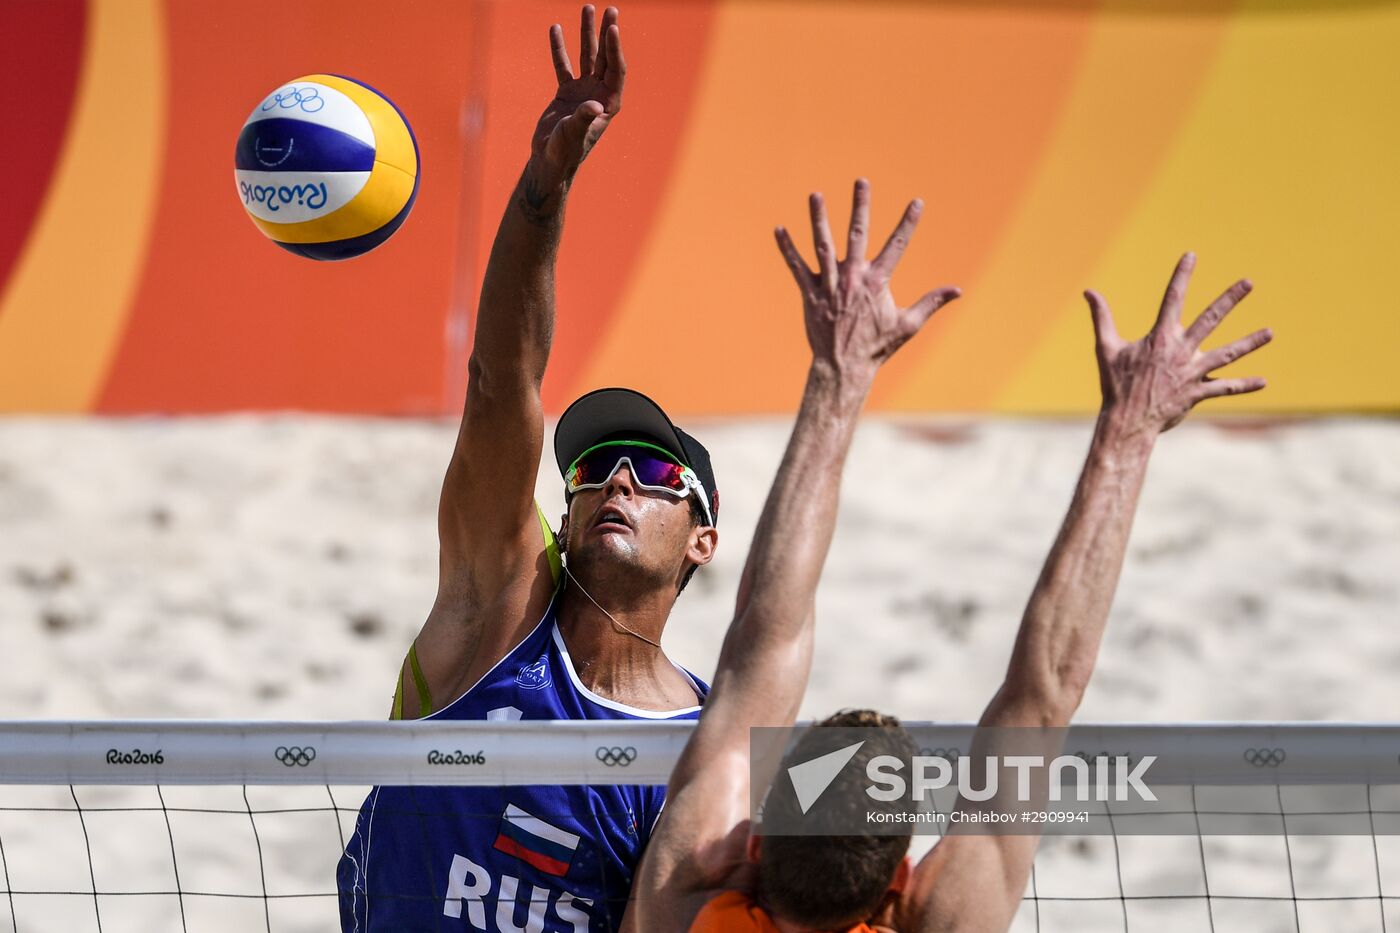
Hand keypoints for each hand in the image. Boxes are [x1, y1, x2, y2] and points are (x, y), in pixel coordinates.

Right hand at [529, 5, 625, 193]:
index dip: (615, 48)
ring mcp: (583, 91)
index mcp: (608, 103)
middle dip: (607, 33)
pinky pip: (563, 65)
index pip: (615, 69)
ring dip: (587, 33)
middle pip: (605, 57)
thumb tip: (594, 106)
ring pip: (587, 56)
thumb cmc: (565, 152)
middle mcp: (599, 94)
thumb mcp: (574, 135)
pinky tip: (556, 28)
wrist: (549, 160)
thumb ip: (583, 119)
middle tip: (611, 9)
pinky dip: (559, 48)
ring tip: (588, 8)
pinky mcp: (566, 93)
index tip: (613, 27)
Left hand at [775, 179, 959, 385]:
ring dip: (819, 219)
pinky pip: (796, 268)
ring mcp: (829, 285)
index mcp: (877, 283)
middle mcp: (852, 278)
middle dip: (860, 206)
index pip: (896, 246)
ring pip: (822, 245)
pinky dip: (787, 249)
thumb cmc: (877, 347)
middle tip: (861, 181)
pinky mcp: (809, 295)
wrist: (844, 367)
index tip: (917, 202)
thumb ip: (931, 303)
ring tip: (816, 195)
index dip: (908, 223)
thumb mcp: (907, 325)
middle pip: (857, 235)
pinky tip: (779, 229)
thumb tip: (959, 290)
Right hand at [1086, 252, 1271, 434]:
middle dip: (1230, 299)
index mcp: (1160, 337)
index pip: (1173, 298)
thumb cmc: (1115, 384)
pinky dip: (1244, 385)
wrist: (1127, 420)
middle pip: (1211, 319)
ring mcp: (1192, 372)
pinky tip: (1263, 382)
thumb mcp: (1106, 347)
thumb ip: (1102, 317)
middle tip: (1248, 282)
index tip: (1191, 256)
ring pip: (1227, 354)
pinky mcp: (1198, 392)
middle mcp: (1181, 351)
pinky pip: (1226, 388)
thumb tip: (1088, 292)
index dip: (1182, 275)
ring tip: (1269, 333)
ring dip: (1249, 343)